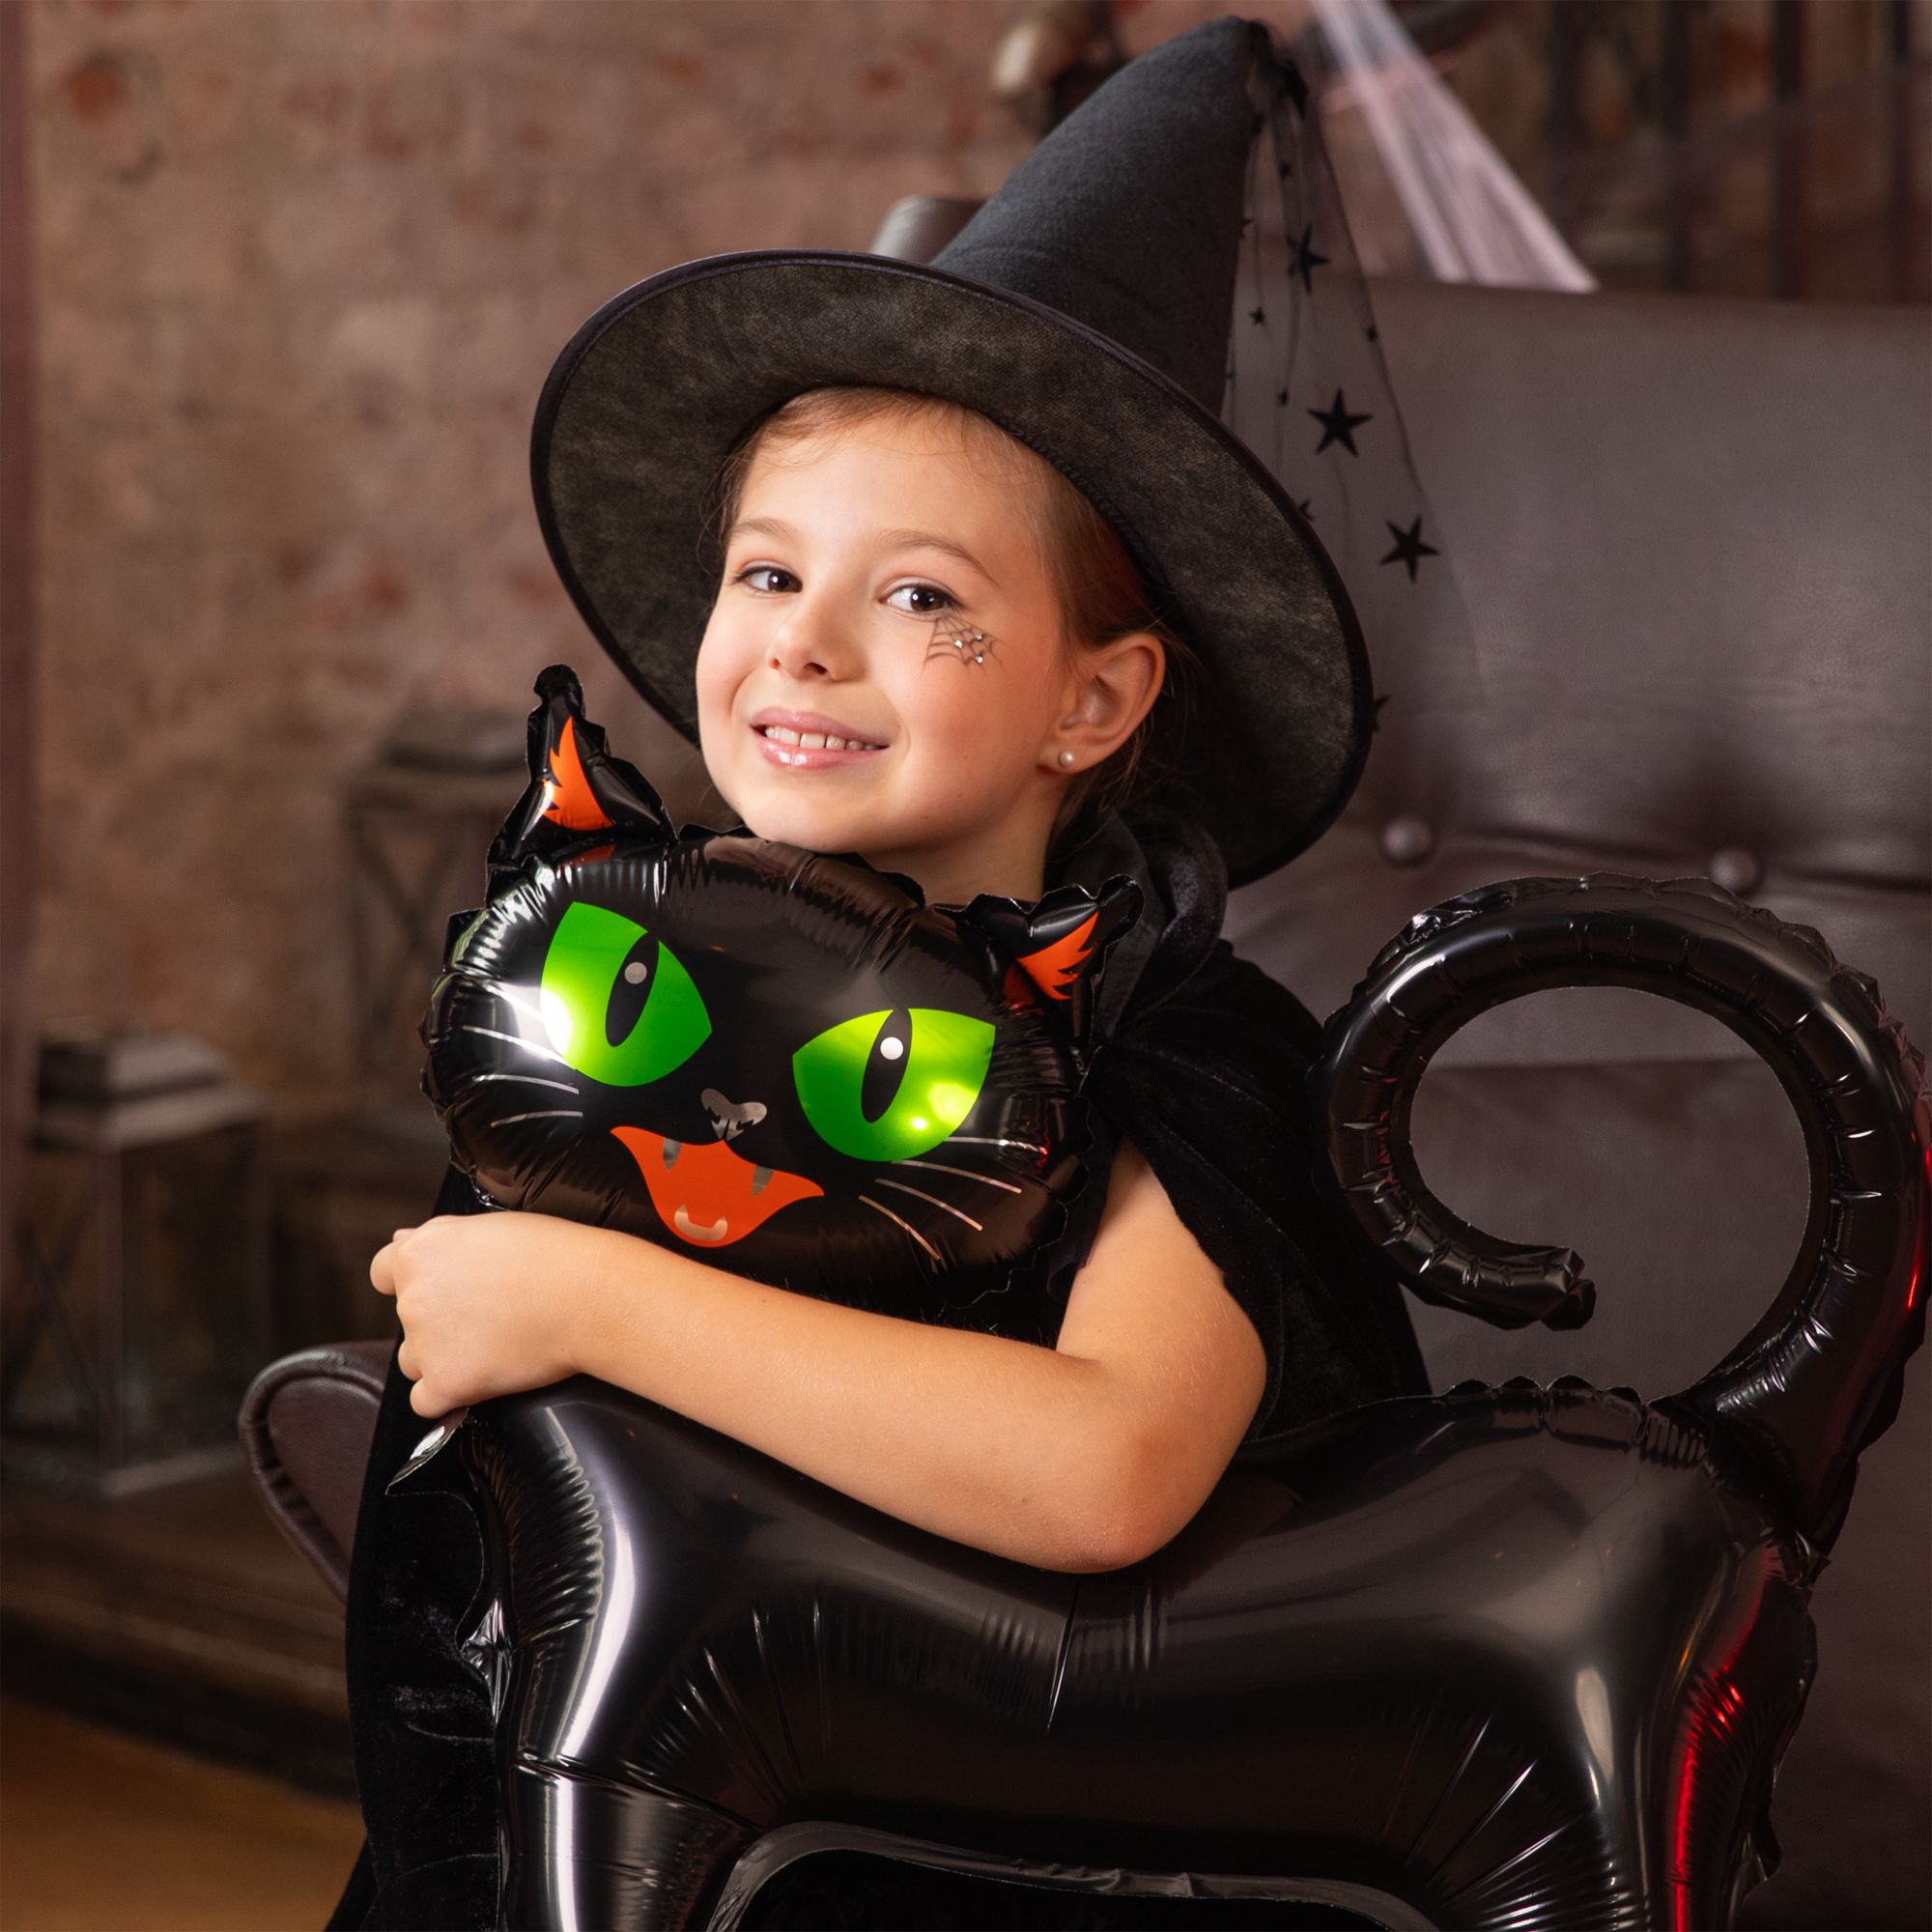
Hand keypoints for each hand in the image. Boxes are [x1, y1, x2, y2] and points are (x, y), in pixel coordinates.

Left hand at [369, 1211, 611, 1418]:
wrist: (587, 1295)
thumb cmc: (552, 1254)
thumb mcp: (492, 1226)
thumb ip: (441, 1235)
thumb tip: (402, 1241)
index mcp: (420, 1253)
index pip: (384, 1271)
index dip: (409, 1280)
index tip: (439, 1287)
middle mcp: (413, 1298)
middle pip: (407, 1318)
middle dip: (439, 1319)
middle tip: (490, 1314)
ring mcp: (425, 1344)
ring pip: (414, 1361)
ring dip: (441, 1358)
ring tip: (492, 1346)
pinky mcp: (447, 1383)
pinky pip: (426, 1402)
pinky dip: (448, 1396)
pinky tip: (481, 1379)